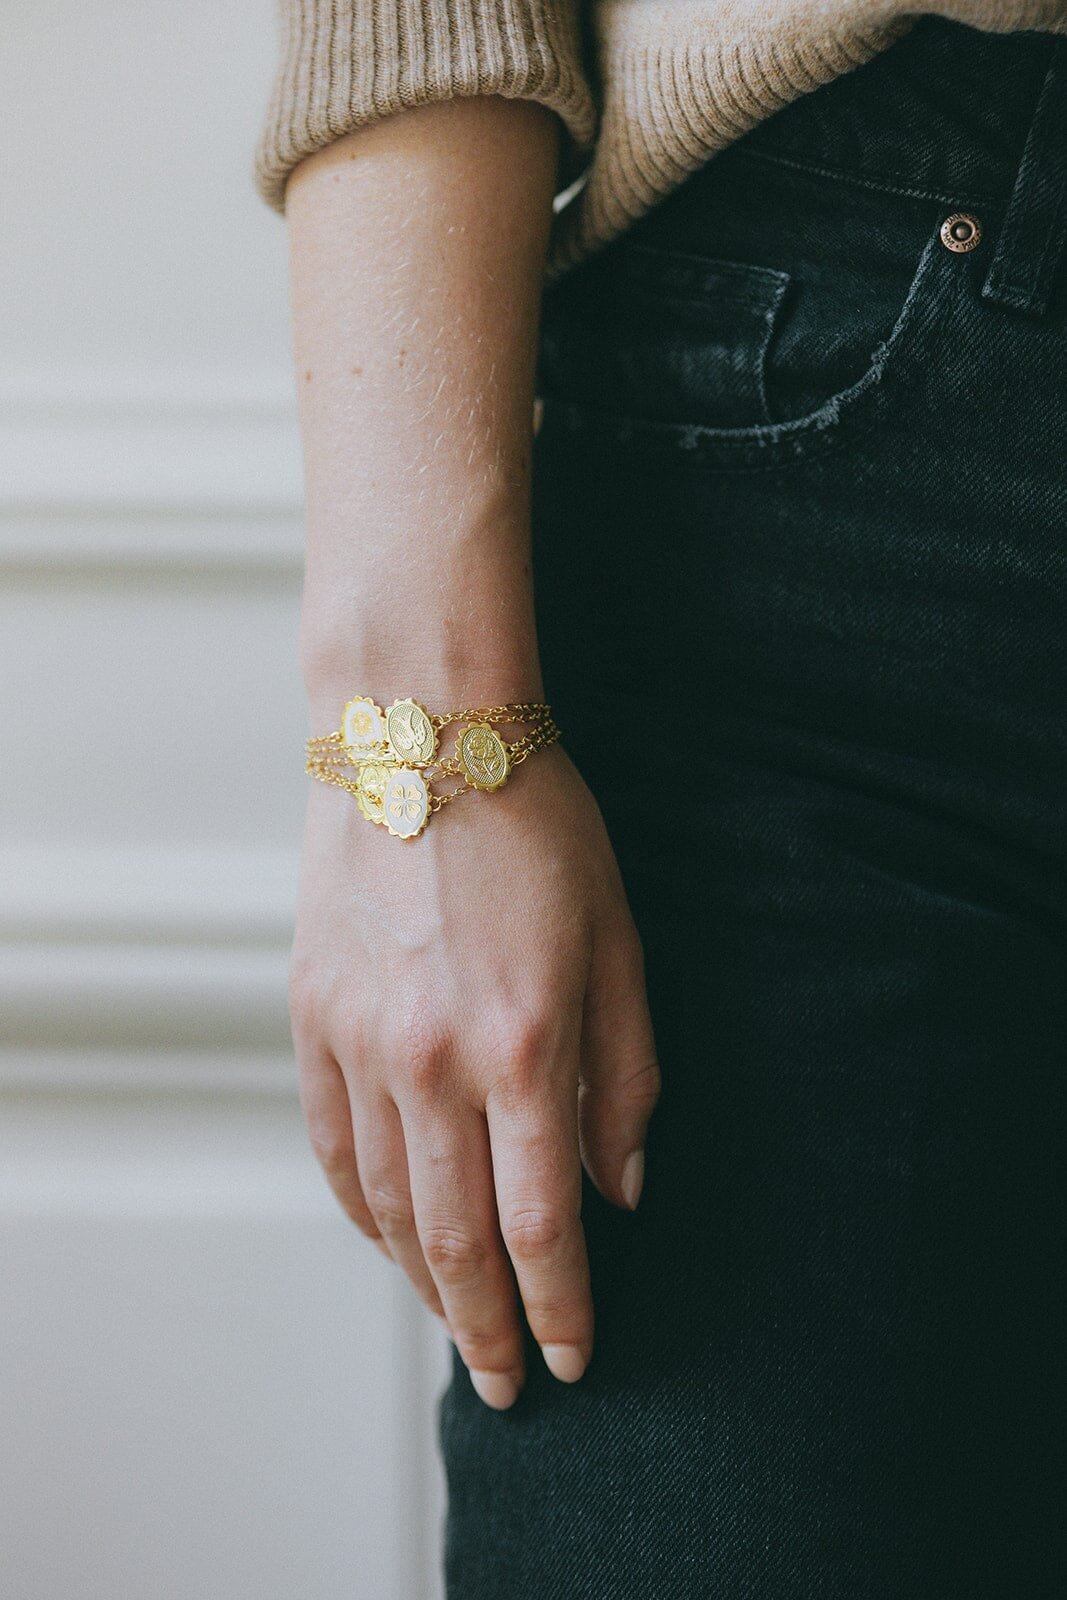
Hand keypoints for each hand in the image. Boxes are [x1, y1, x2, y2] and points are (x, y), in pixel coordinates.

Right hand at [288, 739, 661, 1407]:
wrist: (421, 738)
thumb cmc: (539, 829)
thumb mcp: (619, 942)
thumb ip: (627, 1075)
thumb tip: (623, 1186)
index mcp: (526, 1046)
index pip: (542, 1222)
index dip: (561, 1304)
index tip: (572, 1358)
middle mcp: (434, 1063)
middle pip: (456, 1239)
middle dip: (488, 1326)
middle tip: (506, 1385)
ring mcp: (361, 1045)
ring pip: (387, 1205)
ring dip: (421, 1281)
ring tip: (454, 1323)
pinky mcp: (313, 1020)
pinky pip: (333, 1145)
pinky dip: (360, 1209)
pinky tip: (386, 1239)